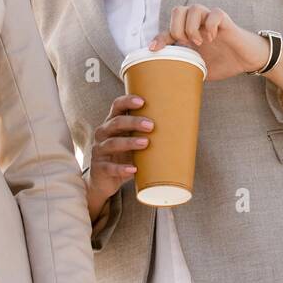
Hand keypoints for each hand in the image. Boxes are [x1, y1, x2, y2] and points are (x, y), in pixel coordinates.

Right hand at [85, 93, 153, 221]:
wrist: (104, 182)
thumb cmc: (124, 157)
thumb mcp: (132, 143)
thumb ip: (147, 134)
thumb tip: (183, 127)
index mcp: (112, 123)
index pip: (117, 107)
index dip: (127, 102)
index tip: (142, 101)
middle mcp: (103, 134)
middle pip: (116, 123)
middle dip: (133, 122)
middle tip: (151, 125)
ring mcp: (99, 151)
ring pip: (112, 143)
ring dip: (129, 142)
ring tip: (146, 143)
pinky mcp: (100, 169)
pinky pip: (109, 168)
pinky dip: (121, 168)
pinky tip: (133, 169)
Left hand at [149, 5, 268, 81]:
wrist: (247, 60)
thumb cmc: (225, 62)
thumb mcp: (202, 69)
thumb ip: (188, 70)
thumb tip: (173, 85)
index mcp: (190, 34)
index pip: (169, 30)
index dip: (159, 39)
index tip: (153, 50)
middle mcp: (199, 24)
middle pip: (178, 10)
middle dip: (177, 27)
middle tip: (186, 44)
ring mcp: (211, 20)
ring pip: (194, 8)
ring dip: (192, 26)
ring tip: (200, 42)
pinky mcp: (226, 21)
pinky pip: (215, 13)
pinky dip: (211, 25)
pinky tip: (213, 38)